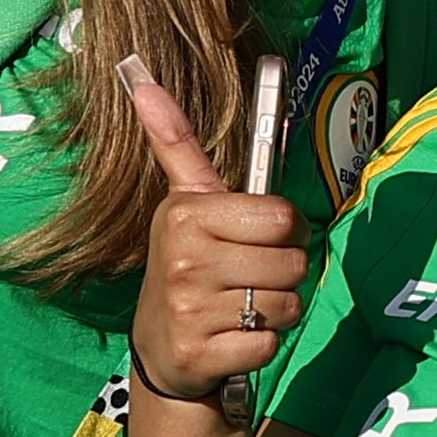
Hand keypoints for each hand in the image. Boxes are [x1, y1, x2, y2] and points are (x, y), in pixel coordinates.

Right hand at [124, 70, 308, 410]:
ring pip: (286, 305)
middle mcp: (184, 260)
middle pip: (293, 263)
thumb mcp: (184, 204)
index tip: (261, 237)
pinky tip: (231, 338)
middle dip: (284, 273)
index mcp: (185, 215)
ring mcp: (189, 311)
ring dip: (275, 312)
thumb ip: (176, 143)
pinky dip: (260, 346)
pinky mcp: (199, 355)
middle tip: (249, 277)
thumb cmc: (188, 266)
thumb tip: (143, 80)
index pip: (283, 217)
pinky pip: (270, 345)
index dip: (286, 230)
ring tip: (240, 307)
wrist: (161, 349)